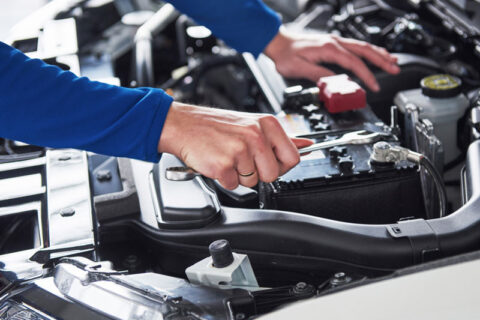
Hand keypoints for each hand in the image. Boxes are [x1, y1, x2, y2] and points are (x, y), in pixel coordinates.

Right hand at [158, 102, 312, 189]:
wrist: (183, 125)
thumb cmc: (216, 126)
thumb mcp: (252, 123)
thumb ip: (281, 138)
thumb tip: (306, 144)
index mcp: (266, 124)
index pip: (293, 157)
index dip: (280, 165)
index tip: (267, 161)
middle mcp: (256, 135)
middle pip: (273, 174)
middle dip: (258, 173)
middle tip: (242, 159)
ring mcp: (239, 150)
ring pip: (252, 181)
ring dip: (239, 175)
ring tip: (227, 157)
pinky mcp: (223, 165)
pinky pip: (233, 185)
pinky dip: (224, 178)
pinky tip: (217, 161)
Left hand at [264, 27, 399, 91]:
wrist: (278, 43)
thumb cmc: (286, 56)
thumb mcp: (299, 69)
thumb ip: (318, 76)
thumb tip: (334, 84)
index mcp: (328, 49)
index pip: (354, 63)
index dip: (366, 75)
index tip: (373, 86)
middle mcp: (334, 42)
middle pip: (364, 51)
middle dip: (382, 61)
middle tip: (395, 69)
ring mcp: (335, 41)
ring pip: (362, 46)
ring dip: (379, 54)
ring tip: (392, 61)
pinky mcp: (333, 43)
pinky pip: (355, 46)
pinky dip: (368, 50)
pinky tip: (374, 54)